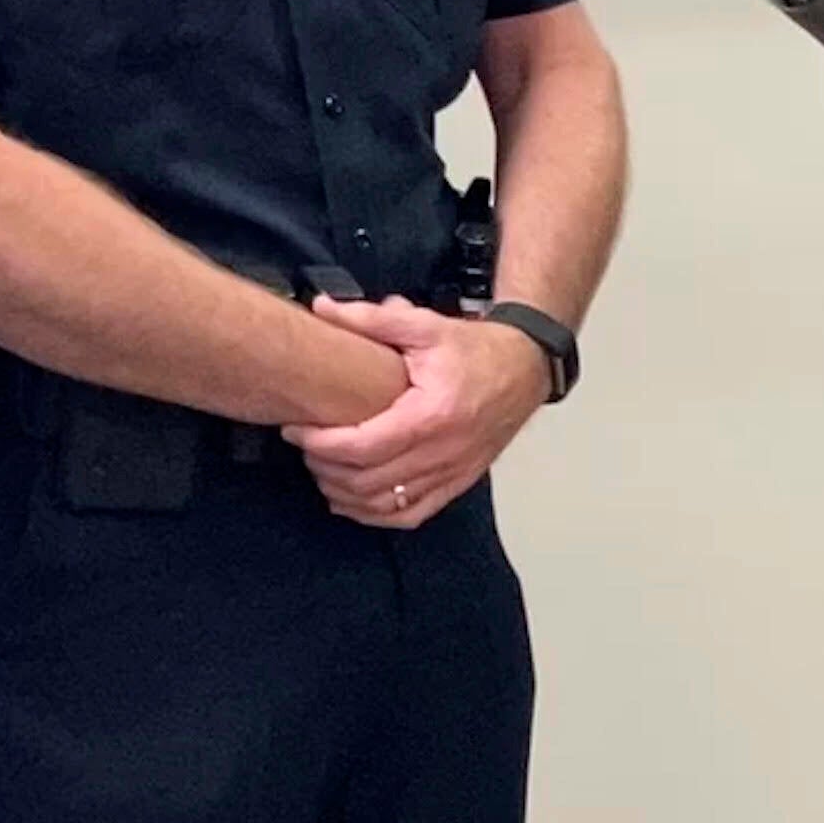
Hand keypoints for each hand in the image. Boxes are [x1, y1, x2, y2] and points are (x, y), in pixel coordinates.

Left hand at [283, 298, 548, 528]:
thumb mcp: (425, 326)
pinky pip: (412, 514)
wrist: (527, 367)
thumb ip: (371, 319)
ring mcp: (454, 472)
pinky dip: (377, 514)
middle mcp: (444, 451)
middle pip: (367, 480)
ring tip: (324, 470)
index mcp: (433, 415)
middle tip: (306, 446)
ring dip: (345, 493)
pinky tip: (354, 499)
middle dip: (325, 467)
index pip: (362, 446)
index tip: (296, 430)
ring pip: (385, 504)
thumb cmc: (477, 349)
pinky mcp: (459, 482)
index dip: (320, 444)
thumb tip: (322, 308)